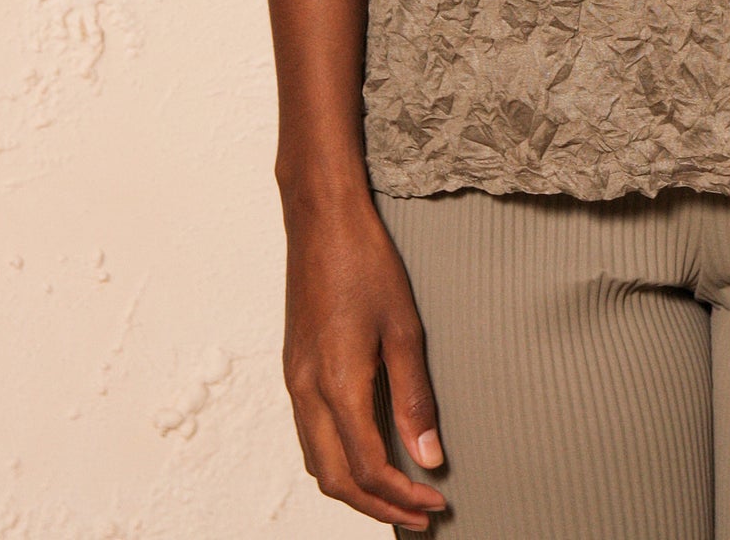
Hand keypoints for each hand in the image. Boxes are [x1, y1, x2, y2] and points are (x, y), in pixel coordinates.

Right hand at [281, 187, 448, 529]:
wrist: (321, 219)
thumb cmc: (365, 261)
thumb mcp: (404, 327)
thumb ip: (415, 397)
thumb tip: (429, 456)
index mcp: (335, 383)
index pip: (367, 467)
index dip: (401, 496)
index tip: (435, 503)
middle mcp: (306, 390)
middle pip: (334, 479)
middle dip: (376, 506)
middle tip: (419, 514)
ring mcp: (294, 380)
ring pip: (317, 461)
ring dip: (354, 487)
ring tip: (397, 493)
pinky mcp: (294, 368)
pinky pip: (310, 435)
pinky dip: (338, 459)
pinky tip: (367, 452)